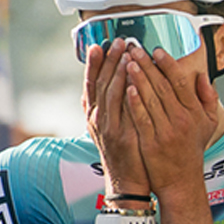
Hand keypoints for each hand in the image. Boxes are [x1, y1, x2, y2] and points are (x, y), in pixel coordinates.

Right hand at [84, 39, 150, 194]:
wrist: (127, 182)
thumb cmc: (125, 153)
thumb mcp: (113, 128)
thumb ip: (113, 107)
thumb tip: (119, 83)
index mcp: (95, 115)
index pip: (92, 83)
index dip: (95, 63)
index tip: (99, 44)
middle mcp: (97, 118)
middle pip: (100, 82)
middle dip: (108, 60)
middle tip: (117, 40)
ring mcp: (107, 127)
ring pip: (109, 92)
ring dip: (117, 70)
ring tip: (125, 51)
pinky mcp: (120, 136)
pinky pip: (121, 109)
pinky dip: (124, 91)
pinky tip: (131, 77)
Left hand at [122, 44, 220, 194]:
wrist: (181, 182)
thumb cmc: (191, 151)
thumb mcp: (208, 125)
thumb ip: (208, 99)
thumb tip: (203, 76)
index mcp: (194, 113)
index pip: (181, 82)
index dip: (168, 64)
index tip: (156, 50)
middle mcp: (181, 120)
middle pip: (163, 86)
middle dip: (148, 65)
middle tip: (135, 48)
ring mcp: (166, 132)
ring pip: (151, 99)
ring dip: (138, 77)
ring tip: (127, 60)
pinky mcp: (151, 143)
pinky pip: (142, 118)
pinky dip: (134, 102)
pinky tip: (127, 86)